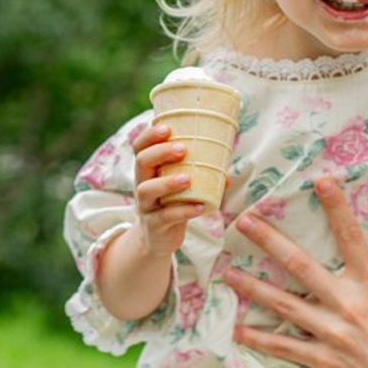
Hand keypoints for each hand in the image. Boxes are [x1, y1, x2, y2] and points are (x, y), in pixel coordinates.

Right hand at [132, 121, 202, 255]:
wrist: (158, 239)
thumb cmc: (172, 204)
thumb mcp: (181, 188)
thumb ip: (200, 177)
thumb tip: (227, 175)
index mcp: (148, 170)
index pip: (140, 147)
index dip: (149, 136)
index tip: (167, 128)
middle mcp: (142, 184)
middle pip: (141, 162)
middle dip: (160, 152)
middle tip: (183, 149)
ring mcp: (145, 206)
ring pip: (146, 190)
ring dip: (167, 182)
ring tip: (187, 179)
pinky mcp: (154, 225)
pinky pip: (165, 217)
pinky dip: (183, 211)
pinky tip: (200, 207)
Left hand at [226, 177, 367, 367]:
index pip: (351, 237)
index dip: (336, 208)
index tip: (320, 181)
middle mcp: (349, 305)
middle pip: (301, 266)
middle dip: (269, 241)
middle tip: (243, 222)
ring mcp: (333, 333)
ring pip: (285, 305)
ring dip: (253, 288)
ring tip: (228, 273)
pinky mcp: (324, 360)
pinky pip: (285, 347)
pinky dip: (260, 339)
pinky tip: (238, 330)